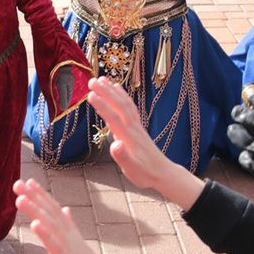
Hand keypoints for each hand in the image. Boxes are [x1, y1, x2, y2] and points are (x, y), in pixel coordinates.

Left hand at [13, 178, 105, 253]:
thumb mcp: (77, 244)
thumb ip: (70, 226)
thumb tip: (66, 209)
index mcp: (70, 231)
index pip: (55, 208)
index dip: (41, 194)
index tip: (28, 181)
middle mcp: (69, 235)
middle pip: (50, 211)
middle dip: (34, 196)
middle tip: (18, 182)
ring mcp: (68, 246)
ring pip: (50, 223)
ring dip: (35, 209)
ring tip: (19, 198)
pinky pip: (54, 244)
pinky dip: (44, 232)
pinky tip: (33, 224)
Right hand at [86, 77, 202, 207]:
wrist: (163, 173)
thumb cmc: (145, 174)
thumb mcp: (132, 169)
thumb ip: (123, 157)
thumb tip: (115, 144)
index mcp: (128, 137)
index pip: (113, 117)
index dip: (102, 106)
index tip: (90, 94)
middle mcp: (133, 128)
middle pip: (119, 105)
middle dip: (105, 92)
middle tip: (91, 80)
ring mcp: (136, 126)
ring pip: (124, 104)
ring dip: (113, 91)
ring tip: (102, 79)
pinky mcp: (137, 127)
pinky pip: (129, 107)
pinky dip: (122, 97)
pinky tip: (117, 91)